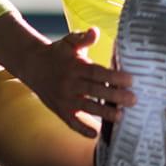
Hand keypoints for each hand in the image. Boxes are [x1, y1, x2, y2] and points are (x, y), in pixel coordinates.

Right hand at [18, 27, 134, 137]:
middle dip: (115, 96)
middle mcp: (68, 83)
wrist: (31, 65)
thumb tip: (95, 31)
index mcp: (73, 67)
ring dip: (104, 113)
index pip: (96, 72)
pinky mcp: (59, 109)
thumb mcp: (68, 43)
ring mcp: (64, 98)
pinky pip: (71, 122)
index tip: (131, 80)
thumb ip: (82, 38)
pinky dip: (82, 129)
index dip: (114, 77)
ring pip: (86, 107)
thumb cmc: (57, 54)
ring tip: (121, 116)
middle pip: (94, 90)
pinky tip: (95, 134)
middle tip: (133, 100)